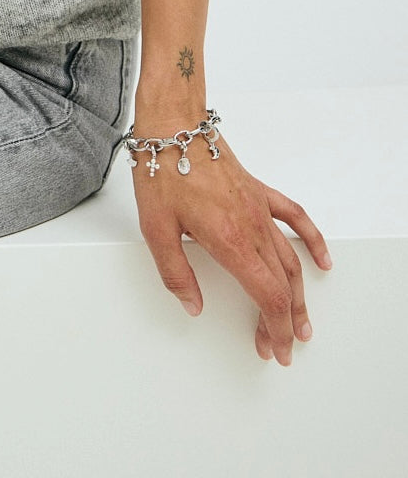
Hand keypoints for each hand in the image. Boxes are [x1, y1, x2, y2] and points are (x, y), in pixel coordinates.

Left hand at [130, 125, 331, 365]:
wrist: (172, 128)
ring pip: (289, 258)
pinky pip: (294, 218)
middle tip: (284, 346)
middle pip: (281, 284)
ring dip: (298, 293)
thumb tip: (192, 305)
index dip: (274, 328)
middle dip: (285, 321)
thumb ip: (175, 274)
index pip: (266, 296)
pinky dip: (311, 240)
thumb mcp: (156, 231)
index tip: (276, 348)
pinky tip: (320, 259)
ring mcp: (258, 208)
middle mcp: (251, 226)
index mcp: (230, 241)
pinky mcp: (257, 192)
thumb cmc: (162, 173)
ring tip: (301, 320)